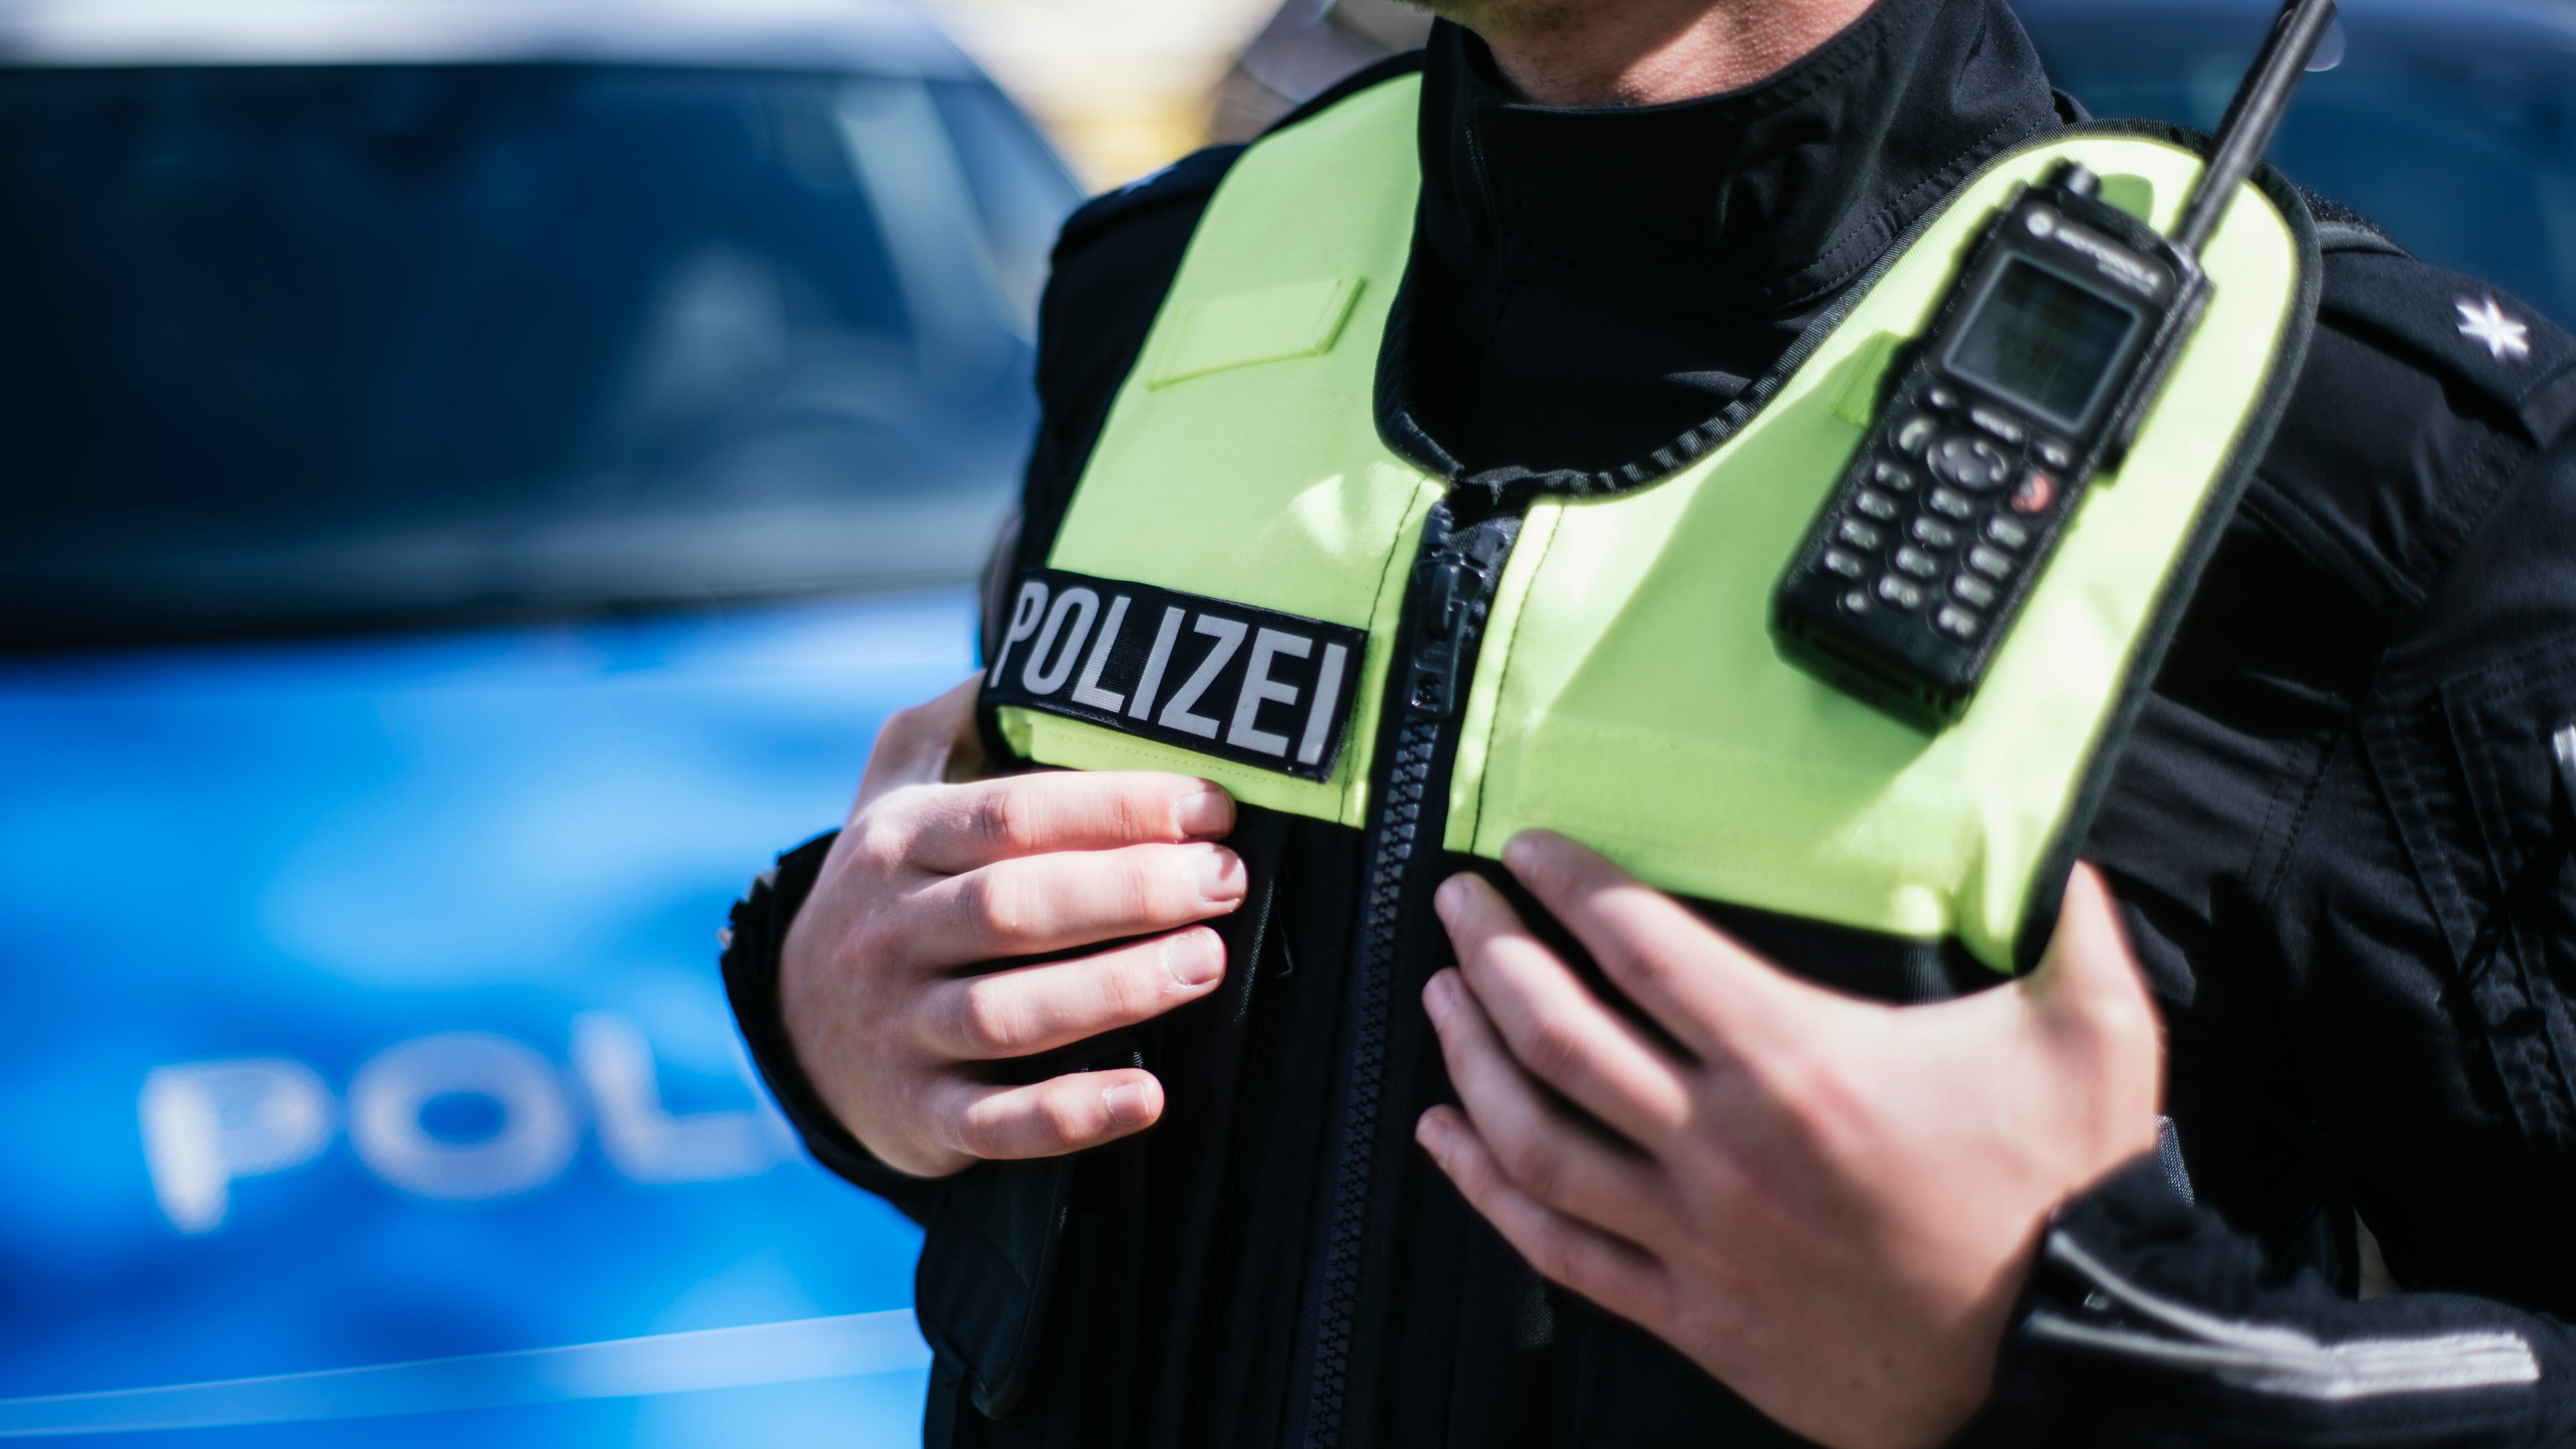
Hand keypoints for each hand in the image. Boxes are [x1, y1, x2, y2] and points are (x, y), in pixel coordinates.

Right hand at [782, 674, 1245, 1178]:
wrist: (797, 1028)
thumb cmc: (888, 892)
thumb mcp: (891, 791)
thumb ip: (952, 722)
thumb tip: (1027, 649)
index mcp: (898, 842)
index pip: (1013, 816)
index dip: (1118, 808)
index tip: (1212, 806)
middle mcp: (891, 934)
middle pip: (1016, 908)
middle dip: (1133, 891)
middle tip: (1225, 880)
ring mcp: (901, 1030)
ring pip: (1011, 1014)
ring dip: (1117, 990)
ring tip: (1206, 962)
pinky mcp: (921, 1118)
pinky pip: (997, 1124)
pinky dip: (1074, 1114)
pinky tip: (1149, 1098)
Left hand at [1416, 833, 2160, 1448]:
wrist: (2060, 1361)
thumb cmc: (2064, 1199)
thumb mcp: (2094, 1044)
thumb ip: (2075, 932)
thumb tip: (2071, 852)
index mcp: (1800, 1063)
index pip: (1642, 946)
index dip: (1569, 885)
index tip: (1528, 846)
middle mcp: (1725, 1145)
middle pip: (1560, 1030)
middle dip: (1491, 952)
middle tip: (1457, 901)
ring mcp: (1697, 1234)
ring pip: (1536, 1136)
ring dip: (1470, 1056)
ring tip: (1440, 995)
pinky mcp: (1690, 1311)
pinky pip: (1555, 1246)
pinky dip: (1482, 1187)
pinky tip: (1443, 1138)